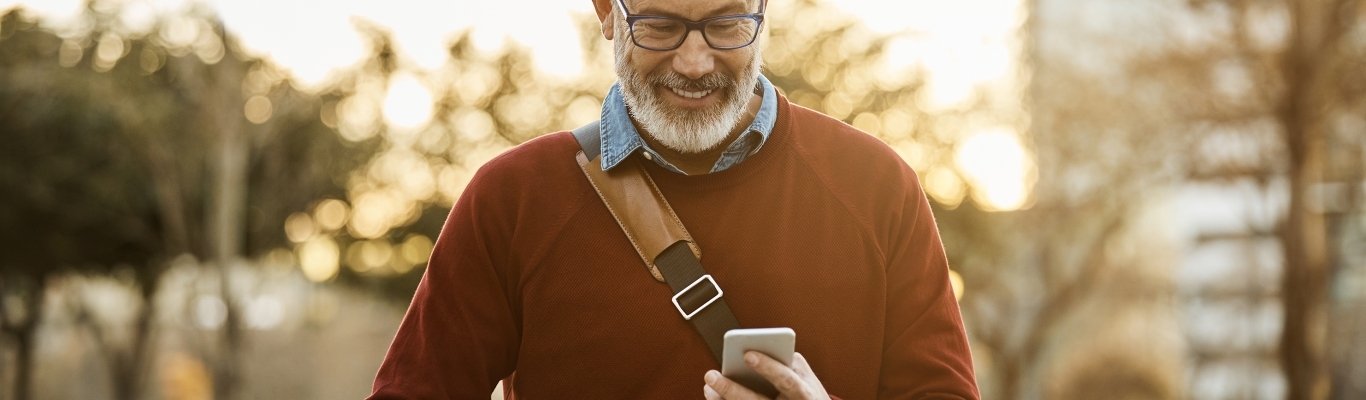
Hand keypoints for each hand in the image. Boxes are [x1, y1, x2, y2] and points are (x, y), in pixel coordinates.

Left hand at [702, 352, 830, 399]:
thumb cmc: (807, 392)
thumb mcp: (805, 376)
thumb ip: (783, 362)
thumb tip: (751, 353)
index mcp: (803, 393)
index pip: (785, 379)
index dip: (768, 367)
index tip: (748, 355)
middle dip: (732, 389)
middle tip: (711, 376)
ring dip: (724, 399)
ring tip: (708, 387)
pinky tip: (713, 396)